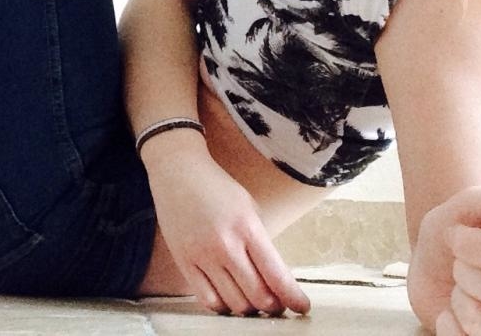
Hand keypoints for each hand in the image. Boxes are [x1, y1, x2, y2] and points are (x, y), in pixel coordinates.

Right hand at [143, 135, 309, 316]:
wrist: (178, 171)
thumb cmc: (217, 188)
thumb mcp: (249, 208)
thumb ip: (260, 244)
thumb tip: (274, 280)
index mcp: (247, 227)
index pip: (277, 275)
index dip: (293, 298)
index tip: (302, 306)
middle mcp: (225, 244)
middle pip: (258, 296)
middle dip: (274, 306)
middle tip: (278, 304)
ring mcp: (202, 255)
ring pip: (234, 304)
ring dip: (250, 309)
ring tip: (253, 300)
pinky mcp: (184, 261)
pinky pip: (207, 299)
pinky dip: (224, 307)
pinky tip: (229, 298)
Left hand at [408, 186, 480, 333]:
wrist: (441, 262)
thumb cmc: (465, 229)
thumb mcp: (479, 204)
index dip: (472, 245)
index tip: (459, 236)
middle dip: (464, 272)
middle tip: (464, 264)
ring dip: (458, 299)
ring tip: (466, 287)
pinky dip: (449, 324)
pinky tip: (459, 312)